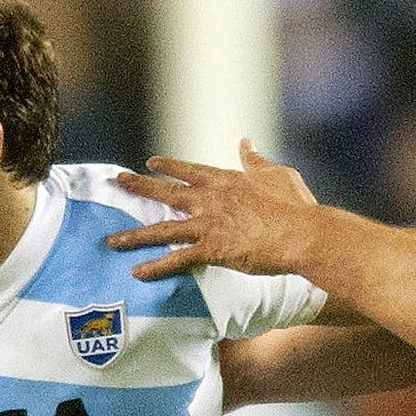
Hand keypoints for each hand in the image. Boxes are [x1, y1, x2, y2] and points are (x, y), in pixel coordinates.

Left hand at [105, 139, 316, 278]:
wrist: (302, 234)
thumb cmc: (296, 206)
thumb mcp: (278, 173)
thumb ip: (257, 160)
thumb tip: (246, 143)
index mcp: (226, 180)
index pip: (189, 170)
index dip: (168, 167)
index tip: (149, 163)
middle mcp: (210, 199)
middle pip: (166, 192)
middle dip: (139, 186)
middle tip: (117, 182)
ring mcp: (209, 224)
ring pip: (163, 229)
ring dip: (135, 235)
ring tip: (112, 239)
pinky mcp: (212, 249)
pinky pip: (177, 259)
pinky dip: (156, 267)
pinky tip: (137, 272)